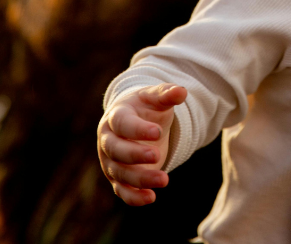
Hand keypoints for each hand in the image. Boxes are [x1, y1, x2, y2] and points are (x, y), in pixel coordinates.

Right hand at [96, 83, 186, 204]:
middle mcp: (108, 140)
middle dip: (135, 155)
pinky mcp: (117, 178)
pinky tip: (151, 198)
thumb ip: (167, 94)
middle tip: (156, 155)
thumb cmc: (146, 107)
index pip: (122, 124)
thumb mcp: (156, 97)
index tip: (157, 132)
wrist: (135, 121)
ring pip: (120, 173)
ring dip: (140, 179)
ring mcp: (111, 161)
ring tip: (164, 180)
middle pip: (115, 150)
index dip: (137, 129)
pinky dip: (134, 197)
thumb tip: (182, 91)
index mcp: (116, 116)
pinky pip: (121, 190)